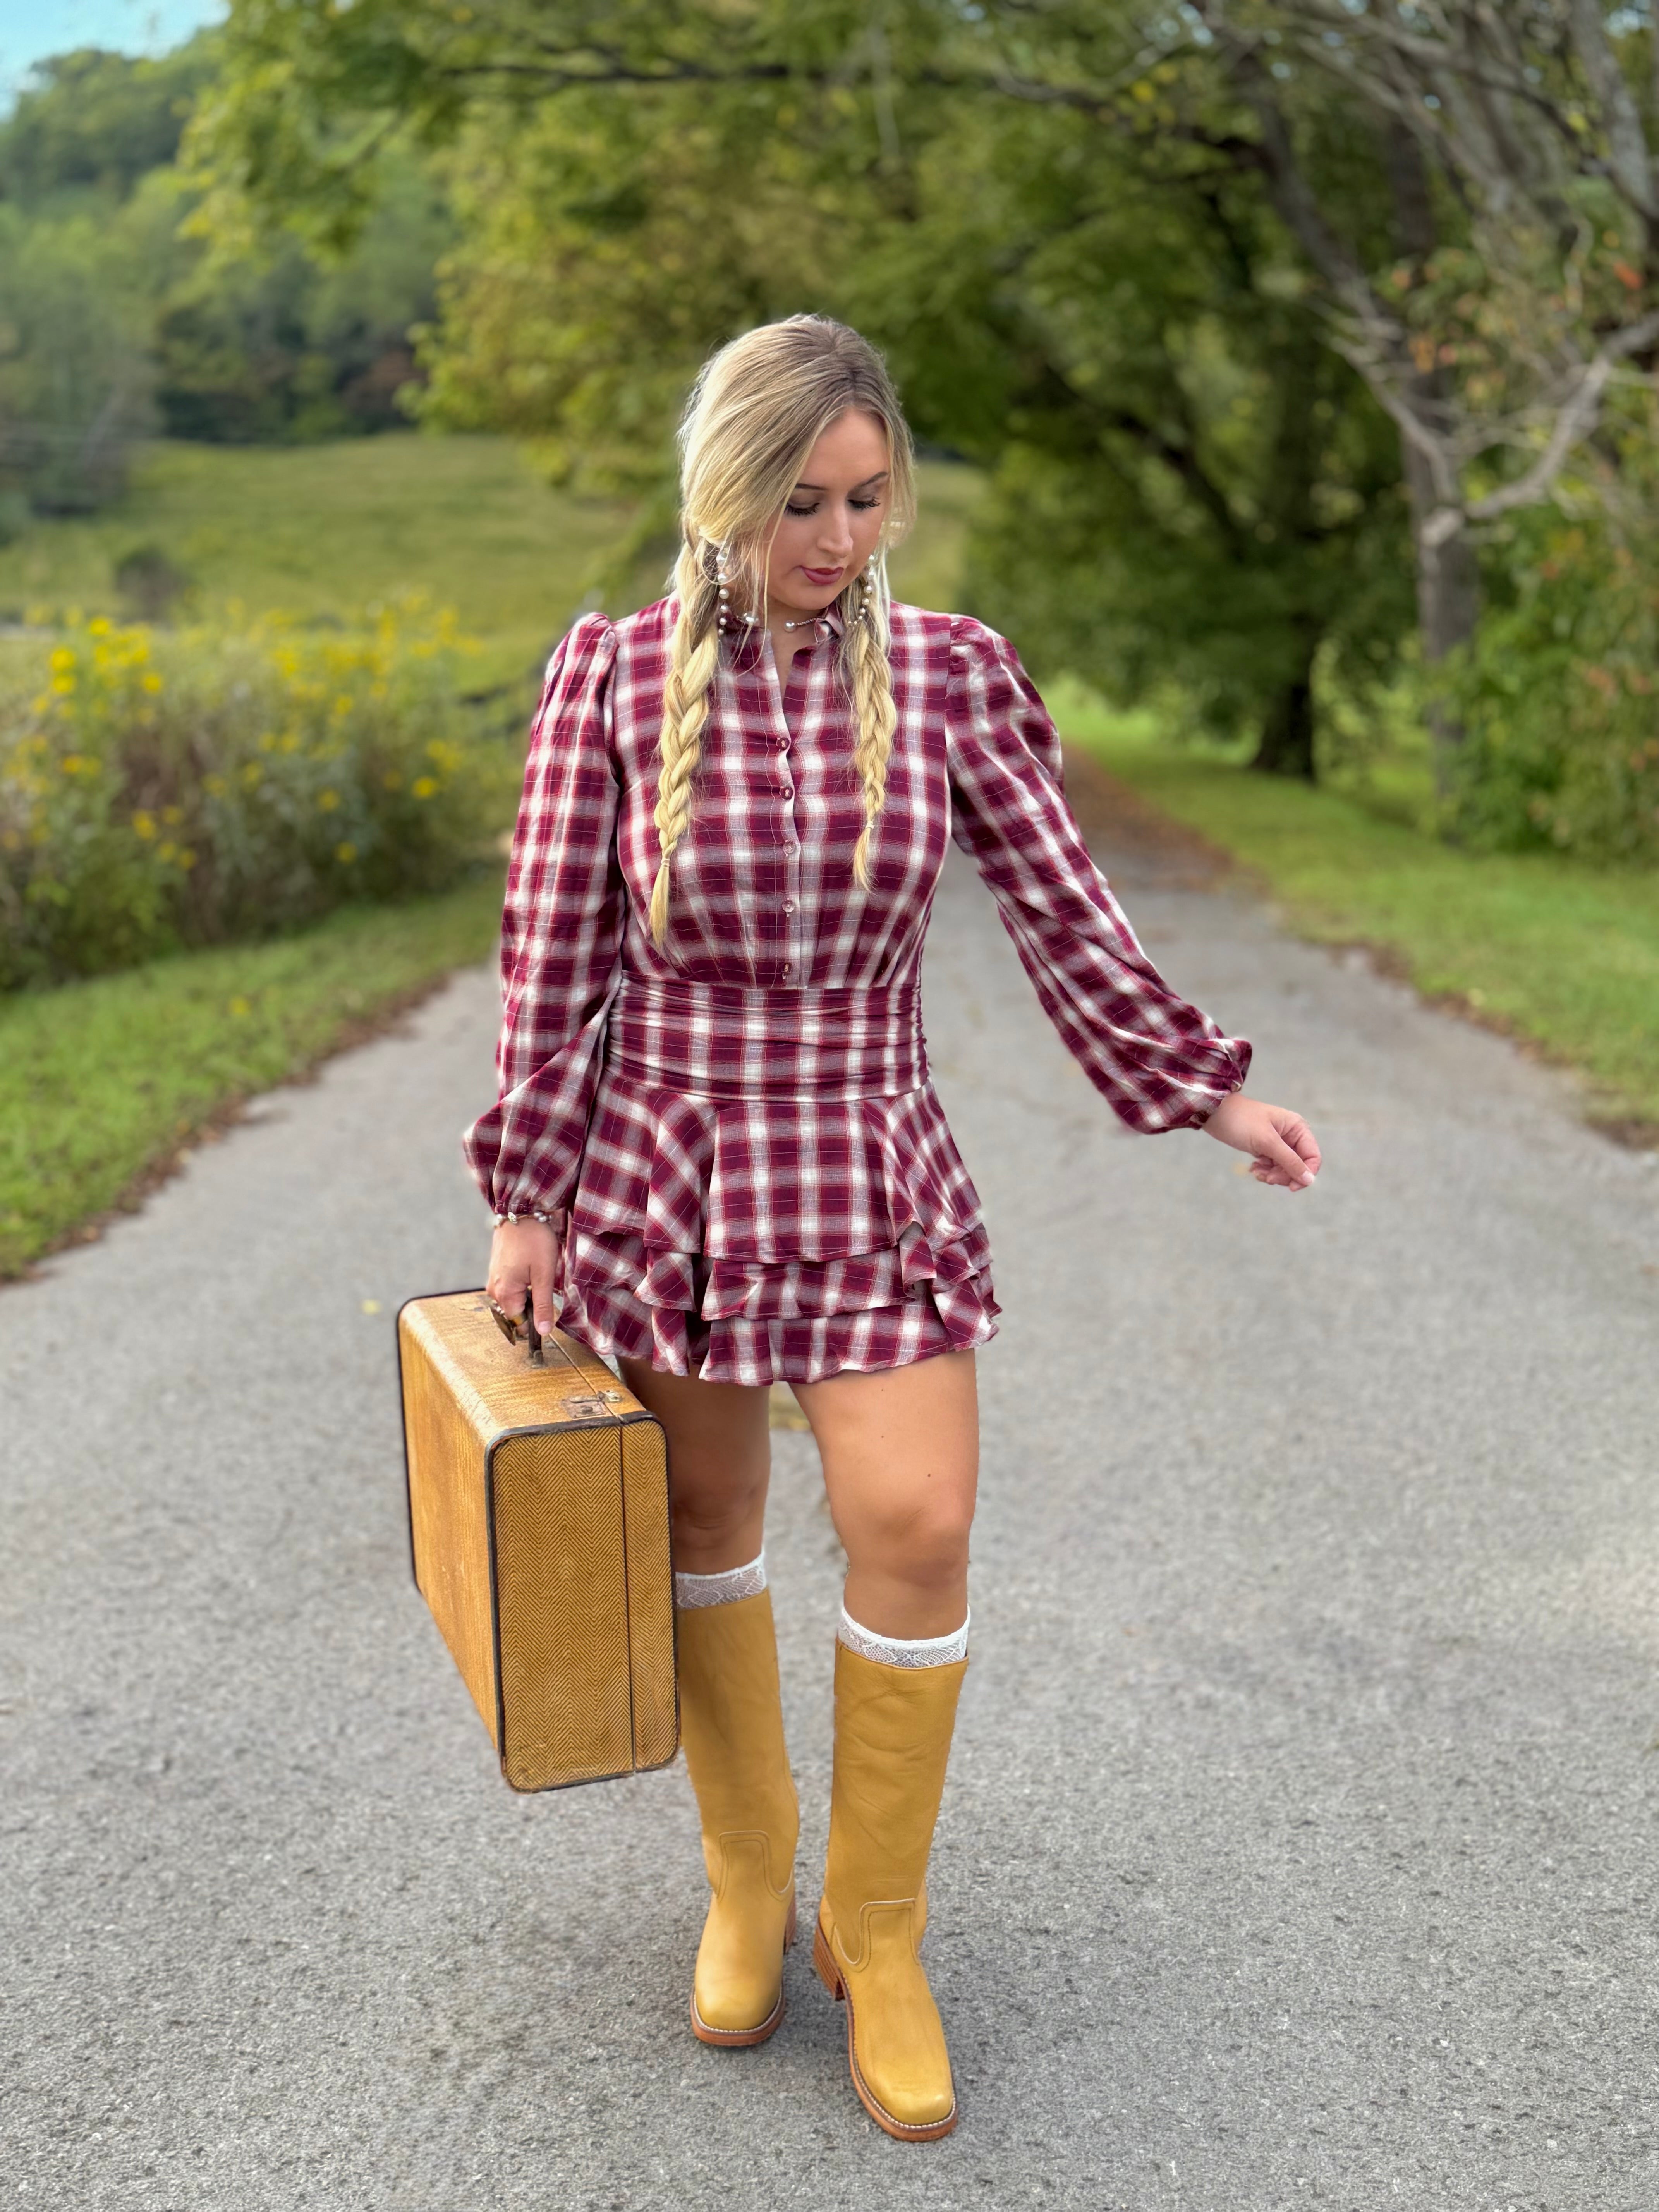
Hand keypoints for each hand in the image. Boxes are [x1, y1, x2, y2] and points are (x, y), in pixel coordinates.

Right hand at [486, 1218, 561, 1338]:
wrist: (520, 1211)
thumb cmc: (534, 1240)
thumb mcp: (544, 1275)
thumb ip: (543, 1305)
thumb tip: (543, 1332)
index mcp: (504, 1293)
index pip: (519, 1324)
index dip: (536, 1321)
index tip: (550, 1311)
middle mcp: (494, 1289)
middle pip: (516, 1312)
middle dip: (533, 1306)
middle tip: (546, 1285)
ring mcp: (493, 1278)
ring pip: (514, 1299)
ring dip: (529, 1294)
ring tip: (539, 1274)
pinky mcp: (497, 1270)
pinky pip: (510, 1287)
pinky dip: (522, 1284)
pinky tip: (531, 1268)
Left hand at [1203, 1093, 1320, 1190]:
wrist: (1215, 1114)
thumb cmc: (1242, 1121)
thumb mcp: (1267, 1142)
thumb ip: (1289, 1161)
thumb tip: (1309, 1180)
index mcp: (1298, 1128)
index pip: (1313, 1157)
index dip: (1306, 1174)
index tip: (1291, 1187)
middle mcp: (1291, 1135)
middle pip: (1299, 1166)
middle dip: (1283, 1175)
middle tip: (1266, 1178)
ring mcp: (1279, 1143)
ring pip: (1285, 1169)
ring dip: (1272, 1174)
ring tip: (1256, 1171)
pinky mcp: (1266, 1148)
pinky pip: (1272, 1167)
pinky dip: (1264, 1171)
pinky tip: (1253, 1168)